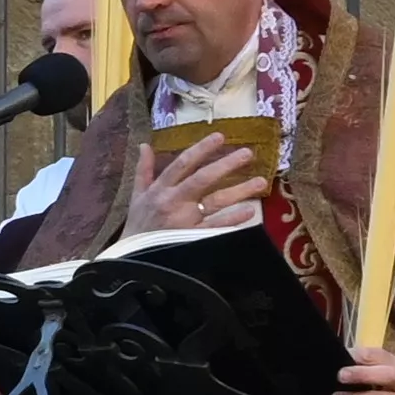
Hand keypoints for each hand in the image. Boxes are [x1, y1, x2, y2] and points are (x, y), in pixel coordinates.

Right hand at [126, 134, 267, 236]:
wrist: (132, 258)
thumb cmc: (138, 225)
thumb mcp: (136, 195)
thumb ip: (143, 169)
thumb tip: (145, 145)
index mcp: (160, 189)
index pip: (182, 164)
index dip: (201, 149)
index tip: (220, 136)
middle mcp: (173, 201)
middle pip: (202, 179)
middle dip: (225, 165)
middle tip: (248, 154)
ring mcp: (185, 221)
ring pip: (215, 202)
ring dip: (239, 191)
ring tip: (261, 181)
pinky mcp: (192, 239)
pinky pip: (215, 227)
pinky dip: (232, 220)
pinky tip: (249, 211)